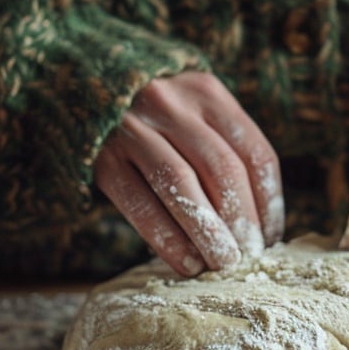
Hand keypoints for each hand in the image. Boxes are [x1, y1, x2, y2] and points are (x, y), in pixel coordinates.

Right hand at [94, 72, 283, 276]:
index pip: (254, 153)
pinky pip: (140, 203)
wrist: (78, 85)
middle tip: (248, 258)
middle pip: (222, 170)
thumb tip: (256, 223)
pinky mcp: (103, 157)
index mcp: (206, 92)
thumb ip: (220, 145)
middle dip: (241, 222)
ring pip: (182, 186)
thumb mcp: (191, 109)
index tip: (270, 238)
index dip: (268, 203)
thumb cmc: (151, 112)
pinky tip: (185, 262)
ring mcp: (133, 128)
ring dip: (207, 232)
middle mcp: (171, 104)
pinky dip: (167, 238)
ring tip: (222, 264)